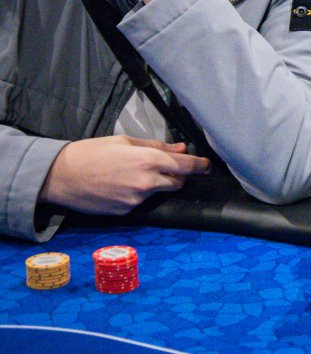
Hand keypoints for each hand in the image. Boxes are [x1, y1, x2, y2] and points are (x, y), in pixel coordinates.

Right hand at [39, 136, 209, 213]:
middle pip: (177, 182)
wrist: (61, 176)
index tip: (207, 165)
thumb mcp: (126, 142)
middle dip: (179, 175)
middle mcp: (146, 182)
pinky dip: (140, 194)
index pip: (185, 166)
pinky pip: (142, 201)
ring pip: (160, 192)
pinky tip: (123, 185)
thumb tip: (180, 148)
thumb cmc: (92, 153)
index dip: (200, 165)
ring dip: (158, 184)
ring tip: (137, 174)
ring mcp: (137, 199)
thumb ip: (157, 146)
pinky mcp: (126, 210)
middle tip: (170, 167)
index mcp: (148, 160)